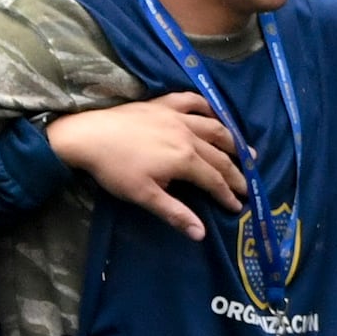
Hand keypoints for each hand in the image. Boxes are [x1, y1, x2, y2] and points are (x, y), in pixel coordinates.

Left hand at [48, 93, 245, 234]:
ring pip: (213, 126)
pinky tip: (214, 113)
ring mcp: (177, 116)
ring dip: (232, 139)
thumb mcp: (144, 196)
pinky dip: (207, 106)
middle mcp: (188, 135)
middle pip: (220, 155)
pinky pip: (191, 101)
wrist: (88, 135)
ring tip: (245, 150)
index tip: (238, 206)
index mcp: (185, 160)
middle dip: (236, 172)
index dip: (228, 194)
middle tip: (248, 185)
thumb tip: (201, 234)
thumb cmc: (115, 169)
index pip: (214, 180)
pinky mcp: (163, 104)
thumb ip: (175, 212)